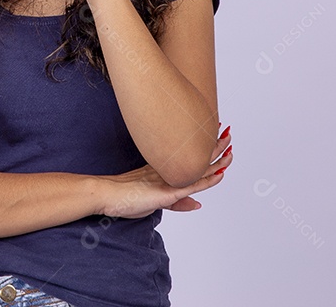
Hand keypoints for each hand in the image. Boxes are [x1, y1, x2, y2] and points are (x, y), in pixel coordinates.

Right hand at [96, 125, 232, 218]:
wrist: (106, 194)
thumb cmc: (125, 199)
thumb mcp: (156, 203)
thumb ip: (178, 203)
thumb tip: (198, 204)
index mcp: (165, 171)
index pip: (189, 158)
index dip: (204, 148)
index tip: (214, 135)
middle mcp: (169, 171)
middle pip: (197, 157)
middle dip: (214, 145)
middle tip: (227, 132)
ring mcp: (168, 179)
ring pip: (199, 166)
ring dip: (216, 155)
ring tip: (229, 141)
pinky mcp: (167, 191)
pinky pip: (193, 185)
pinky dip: (209, 179)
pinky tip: (221, 171)